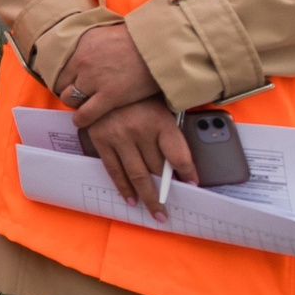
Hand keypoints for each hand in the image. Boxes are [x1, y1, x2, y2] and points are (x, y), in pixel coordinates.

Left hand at [58, 23, 159, 128]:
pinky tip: (83, 121)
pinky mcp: (109, 96)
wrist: (160, 46)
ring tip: (83, 106)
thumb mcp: (106, 33)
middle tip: (79, 95)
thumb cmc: (139, 39)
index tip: (72, 81)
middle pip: (62, 84)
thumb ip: (91, 44)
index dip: (67, 77)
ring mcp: (94, 79)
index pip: (60, 67)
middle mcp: (82, 61)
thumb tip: (85, 51)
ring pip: (70, 99)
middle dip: (69, 90)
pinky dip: (82, 119)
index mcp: (81, 44)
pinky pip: (86, 113)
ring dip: (76, 104)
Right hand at [85, 99, 196, 219]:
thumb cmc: (139, 97)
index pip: (179, 155)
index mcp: (160, 120)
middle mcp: (139, 130)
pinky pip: (114, 170)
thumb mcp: (161, 107)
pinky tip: (131, 199)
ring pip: (137, 175)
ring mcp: (118, 136)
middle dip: (166, 190)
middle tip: (171, 208)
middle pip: (157, 168)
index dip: (188, 173)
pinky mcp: (101, 140)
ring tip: (156, 213)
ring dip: (148, 198)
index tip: (193, 185)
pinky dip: (123, 188)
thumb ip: (171, 133)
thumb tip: (180, 166)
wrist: (104, 81)